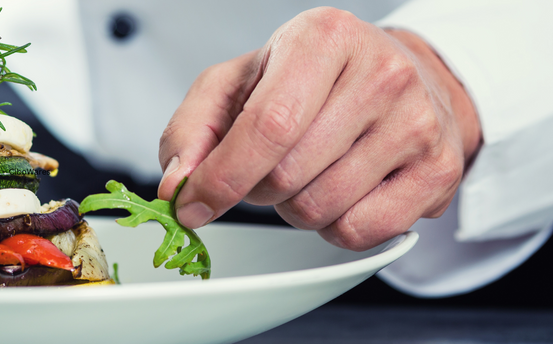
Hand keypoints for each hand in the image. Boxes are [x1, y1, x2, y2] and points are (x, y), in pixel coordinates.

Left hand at [157, 7, 481, 250]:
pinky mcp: (439, 169)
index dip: (222, 177)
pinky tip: (340, 192)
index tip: (192, 204)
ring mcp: (417, 123)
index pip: (267, 125)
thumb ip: (193, 129)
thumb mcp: (239, 83)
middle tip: (267, 168)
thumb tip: (177, 185)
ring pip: (322, 209)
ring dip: (294, 208)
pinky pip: (362, 232)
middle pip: (289, 175)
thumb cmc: (312, 79)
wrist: (402, 74)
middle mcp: (381, 75)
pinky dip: (334, 227)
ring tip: (306, 174)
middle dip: (258, 189)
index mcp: (322, 40)